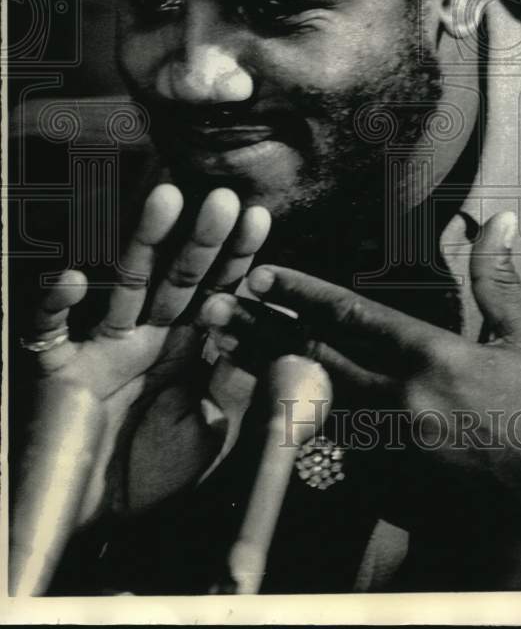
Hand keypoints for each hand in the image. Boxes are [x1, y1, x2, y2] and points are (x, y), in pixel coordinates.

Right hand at [23, 183, 270, 522]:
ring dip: (143, 243)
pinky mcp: (57, 368)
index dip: (236, 257)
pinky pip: (48, 331)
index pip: (214, 292)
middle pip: (177, 278)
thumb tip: (276, 342)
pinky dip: (54, 306)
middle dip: (202, 240)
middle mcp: (146, 338)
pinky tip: (73, 280)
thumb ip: (240, 386)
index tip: (259, 218)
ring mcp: (101, 348)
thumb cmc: (153, 471)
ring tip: (166, 199)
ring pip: (125, 285)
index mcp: (183, 350)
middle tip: (225, 199)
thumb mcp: (213, 430)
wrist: (92, 518)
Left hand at [239, 211, 520, 584]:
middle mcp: (396, 399)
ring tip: (224, 343)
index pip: (350, 315)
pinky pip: (325, 442)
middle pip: (311, 355)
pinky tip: (266, 399)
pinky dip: (294, 415)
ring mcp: (381, 447)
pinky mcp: (377, 483)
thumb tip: (500, 220)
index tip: (262, 274)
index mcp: (431, 358)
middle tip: (215, 305)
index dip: (300, 292)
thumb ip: (499, 280)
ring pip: (307, 397)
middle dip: (261, 326)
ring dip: (264, 367)